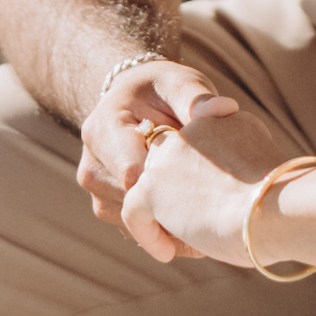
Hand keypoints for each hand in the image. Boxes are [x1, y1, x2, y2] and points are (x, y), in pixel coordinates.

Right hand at [107, 89, 282, 267]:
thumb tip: (223, 108)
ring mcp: (97, 189)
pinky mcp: (106, 205)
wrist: (137, 100)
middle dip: (174, 211)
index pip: (131, 173)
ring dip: (170, 227)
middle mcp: (92, 163)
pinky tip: (196, 224)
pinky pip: (135, 229)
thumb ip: (197, 97)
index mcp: (103, 129)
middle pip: (131, 205)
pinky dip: (164, 231)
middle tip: (219, 216)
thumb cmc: (162, 90)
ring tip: (212, 222)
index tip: (211, 191)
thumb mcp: (180, 84)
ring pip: (133, 223)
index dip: (170, 186)